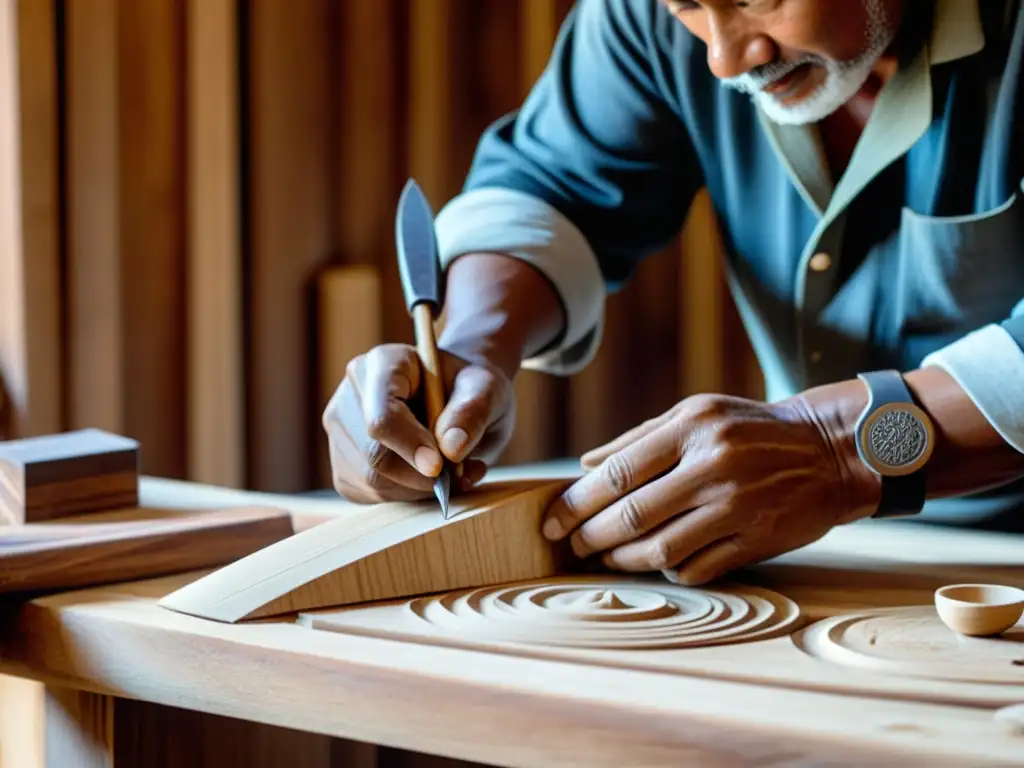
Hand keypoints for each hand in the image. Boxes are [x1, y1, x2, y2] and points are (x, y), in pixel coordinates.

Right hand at [322, 343, 515, 502]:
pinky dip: (407, 496)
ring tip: (454, 471)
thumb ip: (472, 412)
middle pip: (373, 455)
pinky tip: (429, 477)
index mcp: (383, 364)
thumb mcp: (487, 389)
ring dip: (419, 488)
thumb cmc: (471, 388)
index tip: (439, 467)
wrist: (459, 398)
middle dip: (420, 475)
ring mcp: (342, 430)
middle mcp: (352, 394)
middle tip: (461, 472)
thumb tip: (450, 448)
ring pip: (371, 481)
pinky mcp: (345, 464)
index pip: (381, 416)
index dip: (409, 446)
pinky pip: (371, 495)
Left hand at [541, 392, 878, 583]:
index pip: (618, 473)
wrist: (828, 451)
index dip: (577, 503)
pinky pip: (697, 568)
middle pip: (632, 515)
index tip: (552, 521)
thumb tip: (583, 465)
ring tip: (605, 558)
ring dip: (622, 560)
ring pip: (660, 549)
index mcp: (692, 428)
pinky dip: (668, 570)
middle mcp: (713, 466)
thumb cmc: (750, 429)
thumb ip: (637, 438)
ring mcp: (737, 507)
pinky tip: (656, 563)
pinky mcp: (757, 540)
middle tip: (572, 546)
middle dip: (590, 537)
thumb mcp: (696, 413)